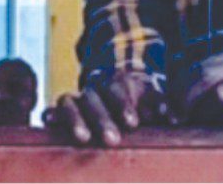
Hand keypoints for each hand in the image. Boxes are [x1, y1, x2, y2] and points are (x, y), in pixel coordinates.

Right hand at [42, 70, 169, 146]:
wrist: (115, 87)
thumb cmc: (137, 100)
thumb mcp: (151, 98)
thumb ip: (162, 107)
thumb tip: (175, 119)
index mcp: (116, 82)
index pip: (118, 89)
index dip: (124, 105)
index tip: (133, 123)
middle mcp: (93, 88)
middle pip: (93, 98)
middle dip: (102, 119)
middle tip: (113, 140)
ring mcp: (75, 98)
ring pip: (69, 101)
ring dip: (75, 119)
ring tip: (83, 139)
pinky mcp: (60, 111)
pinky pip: (52, 109)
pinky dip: (50, 115)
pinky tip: (48, 123)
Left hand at [181, 45, 222, 125]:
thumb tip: (195, 85)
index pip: (204, 65)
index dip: (187, 84)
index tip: (179, 100)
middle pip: (206, 77)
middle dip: (190, 97)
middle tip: (183, 113)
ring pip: (218, 94)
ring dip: (206, 110)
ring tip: (201, 121)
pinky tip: (222, 125)